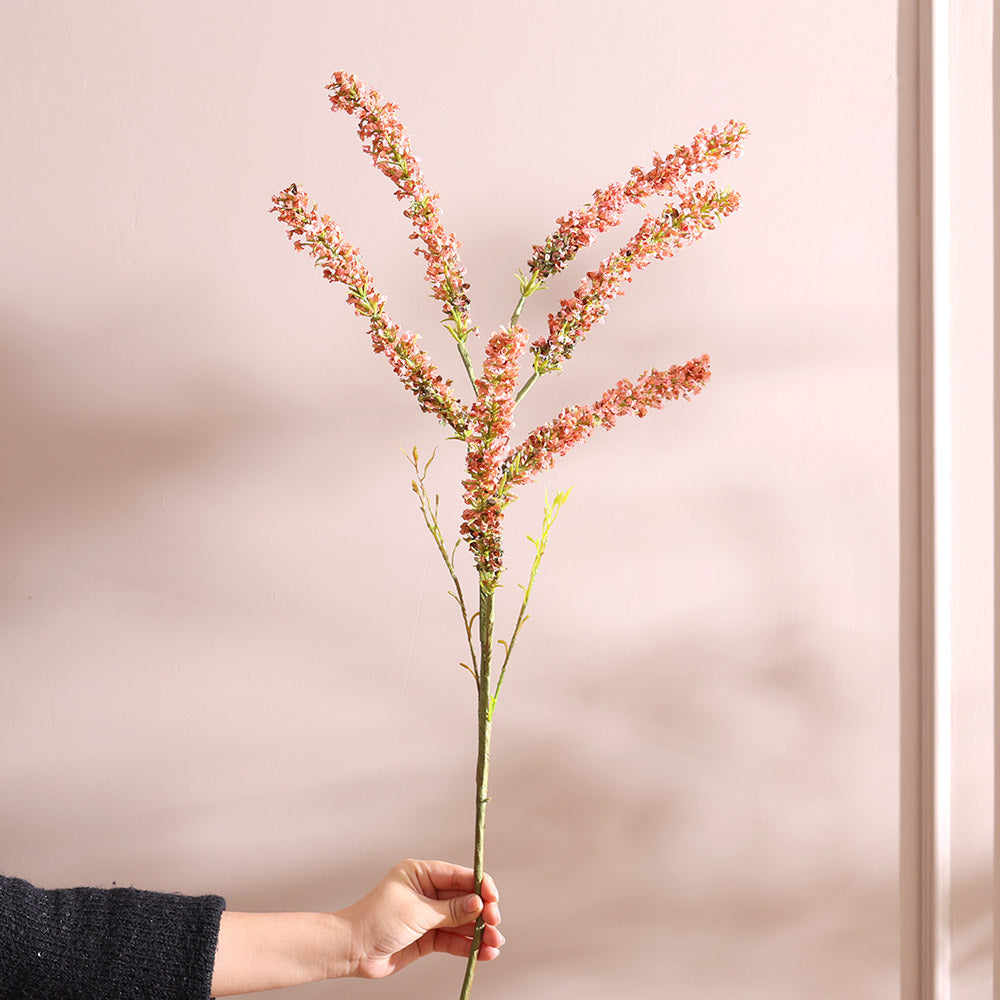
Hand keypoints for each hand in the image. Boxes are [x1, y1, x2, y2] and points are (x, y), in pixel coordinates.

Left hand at [334, 858, 503, 978]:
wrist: (352, 950)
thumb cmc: (377, 920)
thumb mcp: (417, 911)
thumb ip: (450, 910)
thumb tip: (478, 903)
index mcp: (422, 874)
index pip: (459, 876)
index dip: (480, 886)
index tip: (494, 899)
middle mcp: (427, 892)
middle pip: (464, 899)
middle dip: (483, 911)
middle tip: (496, 924)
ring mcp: (428, 915)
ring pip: (462, 922)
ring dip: (480, 932)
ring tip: (496, 944)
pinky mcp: (427, 937)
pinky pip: (453, 939)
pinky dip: (469, 946)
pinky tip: (485, 952)